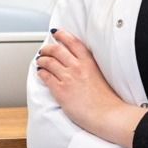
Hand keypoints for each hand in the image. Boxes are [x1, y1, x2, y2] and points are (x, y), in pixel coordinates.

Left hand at [36, 29, 144, 147]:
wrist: (107, 114)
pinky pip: (46, 76)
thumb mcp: (100, 75)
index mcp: (89, 62)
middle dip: (47, 48)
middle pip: (57, 50)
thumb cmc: (106, 100)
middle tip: (44, 49)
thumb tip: (80, 64)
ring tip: (40, 61)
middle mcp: (77, 67)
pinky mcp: (60, 90)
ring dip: (42, 60)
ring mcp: (68, 78)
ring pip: (48, 62)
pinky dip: (41, 73)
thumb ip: (89, 67)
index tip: (56, 33)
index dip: (62, 35)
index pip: (73, 42)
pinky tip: (40, 73)